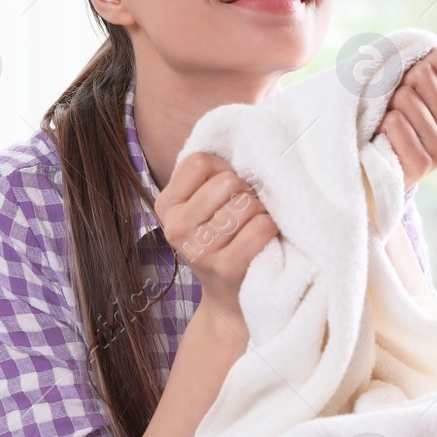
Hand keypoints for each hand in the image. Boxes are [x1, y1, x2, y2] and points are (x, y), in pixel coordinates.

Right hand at [153, 152, 275, 333]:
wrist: (232, 299)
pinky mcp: (225, 268)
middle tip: (248, 212)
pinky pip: (260, 227)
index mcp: (166, 206)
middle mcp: (175, 228)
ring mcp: (198, 250)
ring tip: (255, 226)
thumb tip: (246, 137)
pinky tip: (266, 238)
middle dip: (247, 192)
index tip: (230, 190)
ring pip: (246, 203)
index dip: (225, 169)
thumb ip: (211, 175)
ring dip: (261, 211)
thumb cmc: (224, 241)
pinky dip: (270, 228)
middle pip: (228, 181)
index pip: (200, 162)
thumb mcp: (203, 208)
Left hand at [375, 47, 436, 193]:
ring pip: (406, 99)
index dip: (418, 67)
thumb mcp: (407, 85)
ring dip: (386, 107)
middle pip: (422, 76)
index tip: (405, 85)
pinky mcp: (422, 164)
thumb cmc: (384, 118)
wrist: (365, 164)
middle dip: (397, 84)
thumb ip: (433, 64)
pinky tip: (382, 140)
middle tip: (389, 107)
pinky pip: (396, 123)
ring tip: (384, 125)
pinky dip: (382, 126)